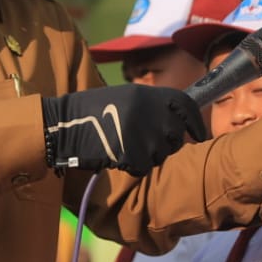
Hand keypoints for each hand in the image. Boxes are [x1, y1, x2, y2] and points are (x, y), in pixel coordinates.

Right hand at [42, 85, 206, 174]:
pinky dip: (132, 166)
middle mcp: (151, 112)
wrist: (63, 125)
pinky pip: (143, 167)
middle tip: (144, 141)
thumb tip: (176, 119)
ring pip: (161, 154)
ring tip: (124, 145)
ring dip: (147, 155)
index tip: (199, 134)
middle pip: (175, 136)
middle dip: (165, 142)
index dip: (195, 123)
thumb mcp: (125, 97)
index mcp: (149, 94)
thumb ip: (152, 106)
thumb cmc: (91, 111)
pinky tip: (116, 155)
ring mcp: (143, 134)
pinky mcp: (132, 154)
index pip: (186, 106)